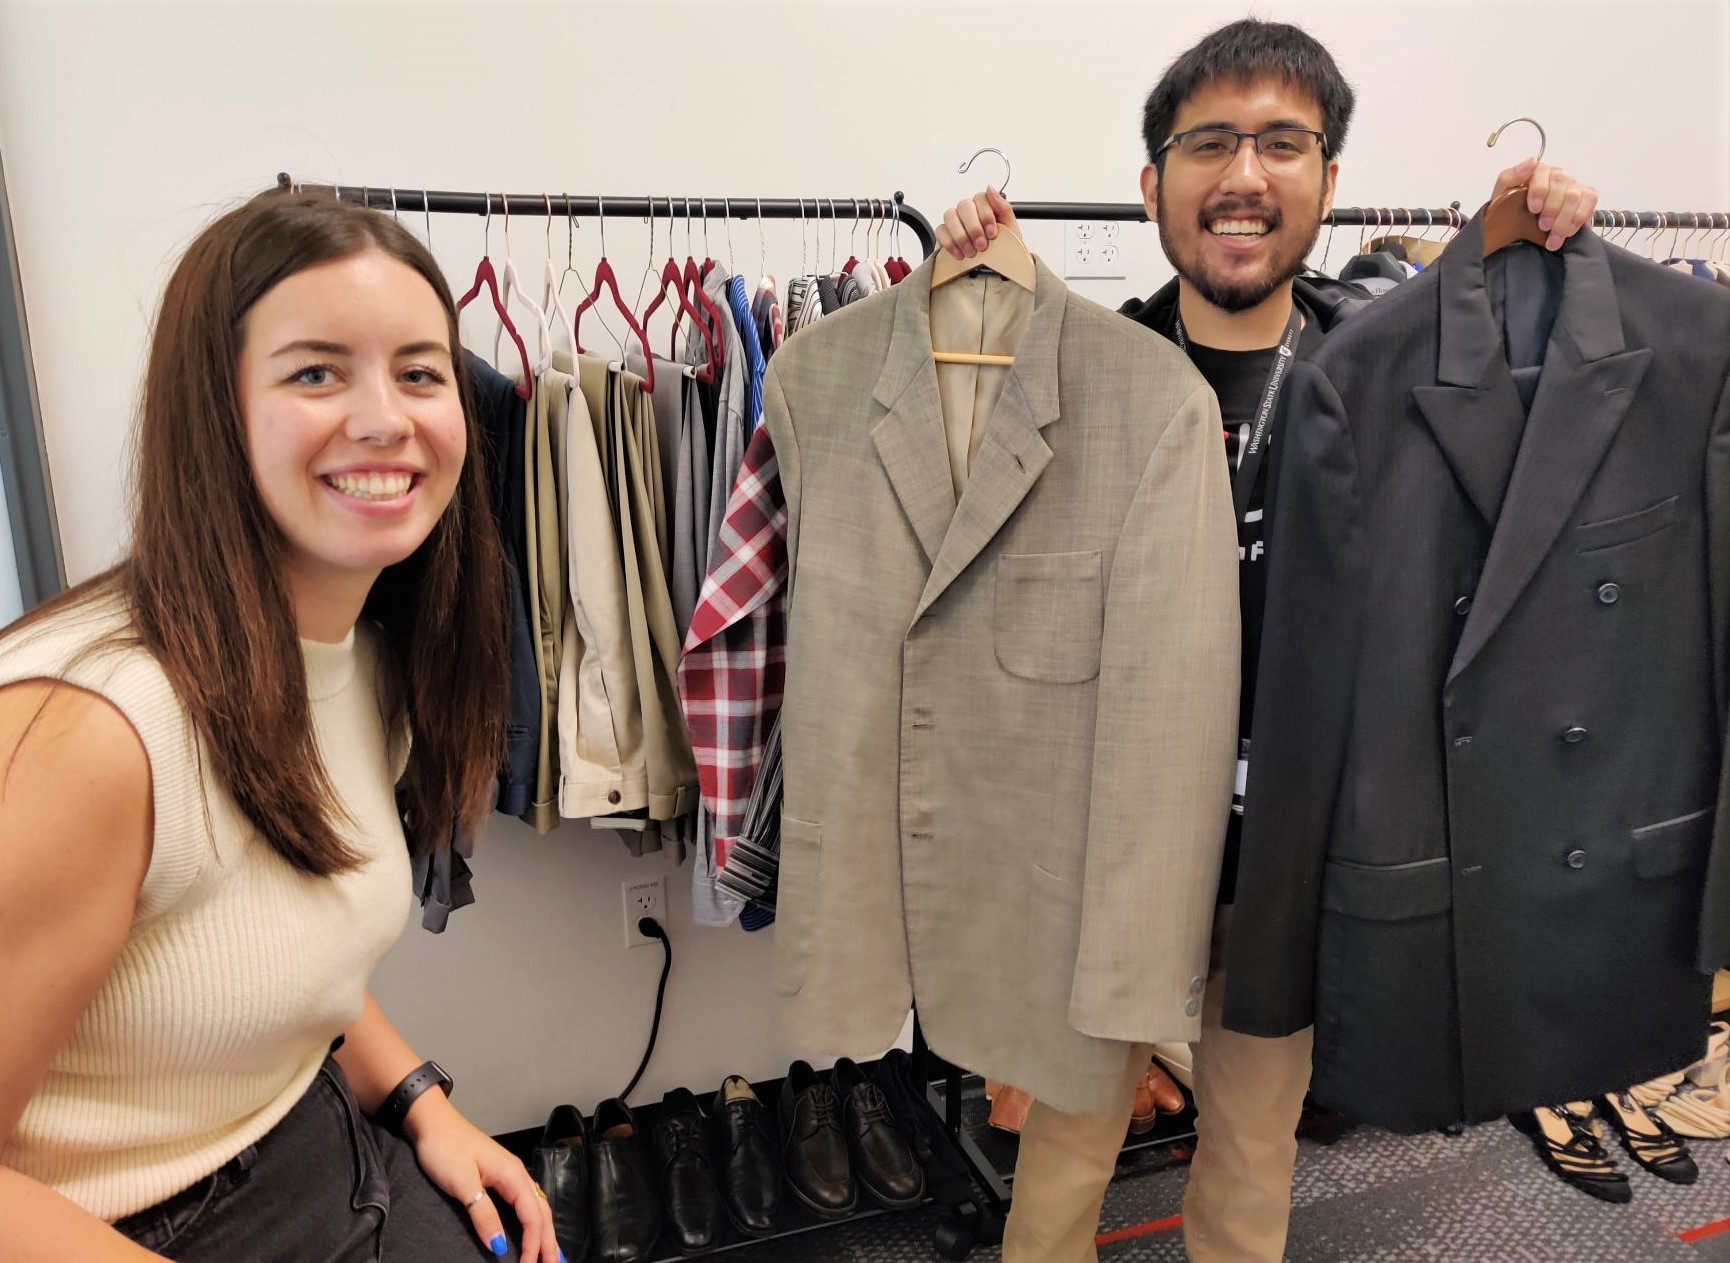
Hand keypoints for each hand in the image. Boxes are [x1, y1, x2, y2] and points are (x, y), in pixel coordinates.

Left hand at [405, 1093, 560, 1261]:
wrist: (431, 1121)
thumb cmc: (445, 1148)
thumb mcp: (463, 1184)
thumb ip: (483, 1214)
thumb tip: (500, 1245)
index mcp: (513, 1175)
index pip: (532, 1216)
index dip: (534, 1244)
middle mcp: (517, 1174)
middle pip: (542, 1212)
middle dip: (549, 1241)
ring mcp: (510, 1174)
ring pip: (536, 1207)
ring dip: (544, 1232)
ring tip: (551, 1254)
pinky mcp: (499, 1175)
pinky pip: (526, 1202)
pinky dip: (533, 1219)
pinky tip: (533, 1227)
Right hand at [937, 186, 1020, 259]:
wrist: (997, 271)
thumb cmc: (1004, 249)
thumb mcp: (1011, 230)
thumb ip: (1003, 208)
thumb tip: (990, 188)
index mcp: (985, 207)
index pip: (980, 198)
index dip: (986, 215)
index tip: (992, 233)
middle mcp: (969, 212)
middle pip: (964, 205)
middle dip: (974, 227)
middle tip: (982, 245)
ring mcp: (955, 222)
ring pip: (950, 215)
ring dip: (961, 235)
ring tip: (971, 252)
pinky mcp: (944, 235)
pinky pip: (941, 231)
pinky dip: (950, 243)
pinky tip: (960, 254)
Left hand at [1490, 157, 1598, 251]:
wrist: (1522, 233)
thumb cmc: (1512, 212)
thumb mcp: (1501, 196)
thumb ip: (1509, 177)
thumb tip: (1531, 161)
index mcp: (1537, 172)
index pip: (1542, 173)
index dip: (1539, 191)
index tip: (1534, 209)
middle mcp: (1557, 176)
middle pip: (1561, 184)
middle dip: (1552, 208)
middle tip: (1543, 226)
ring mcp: (1573, 185)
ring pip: (1574, 196)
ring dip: (1563, 220)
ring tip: (1552, 236)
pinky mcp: (1587, 196)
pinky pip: (1589, 201)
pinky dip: (1577, 220)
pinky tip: (1566, 233)